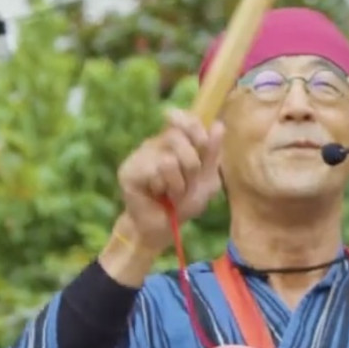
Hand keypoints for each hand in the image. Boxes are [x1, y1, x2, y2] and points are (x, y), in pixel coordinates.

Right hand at [117, 108, 225, 253]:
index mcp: (174, 142)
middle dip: (192, 165)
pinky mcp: (128, 170)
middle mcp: (155, 144)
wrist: (162, 229)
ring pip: (168, 158)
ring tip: (172, 193)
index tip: (202, 143)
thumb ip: (213, 155)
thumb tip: (219, 125)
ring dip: (178, 183)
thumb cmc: (184, 204)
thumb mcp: (207, 180)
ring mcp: (139, 155)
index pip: (181, 118)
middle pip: (177, 136)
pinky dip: (164, 186)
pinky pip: (155, 170)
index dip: (193, 125)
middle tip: (187, 182)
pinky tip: (158, 194)